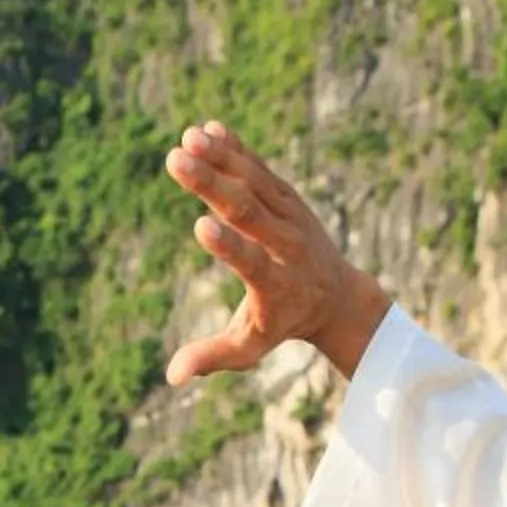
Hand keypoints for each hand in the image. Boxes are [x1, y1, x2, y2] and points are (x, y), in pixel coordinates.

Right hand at [163, 121, 389, 384]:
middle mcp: (287, 245)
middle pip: (248, 211)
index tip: (201, 226)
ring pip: (254, 182)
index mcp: (276, 285)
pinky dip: (237, 150)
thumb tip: (171, 377)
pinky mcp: (288, 197)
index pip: (251, 262)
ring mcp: (290, 216)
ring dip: (221, 158)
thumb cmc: (280, 323)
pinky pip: (261, 169)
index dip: (228, 246)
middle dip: (211, 186)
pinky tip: (208, 129)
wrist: (334, 294)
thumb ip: (212, 357)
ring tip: (187, 138)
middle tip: (176, 161)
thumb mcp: (250, 348)